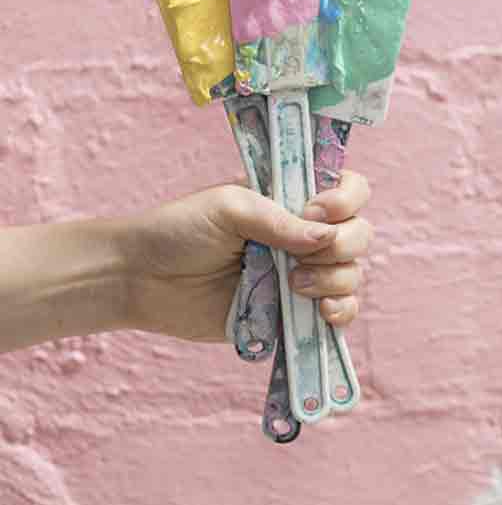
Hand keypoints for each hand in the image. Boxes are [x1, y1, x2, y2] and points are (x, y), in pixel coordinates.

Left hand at [122, 171, 372, 341]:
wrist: (139, 278)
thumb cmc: (178, 230)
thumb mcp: (229, 208)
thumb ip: (280, 221)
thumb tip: (325, 238)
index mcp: (293, 199)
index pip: (349, 190)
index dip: (346, 199)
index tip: (316, 210)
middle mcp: (304, 235)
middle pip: (359, 234)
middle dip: (343, 245)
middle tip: (300, 257)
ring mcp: (301, 275)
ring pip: (352, 275)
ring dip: (335, 280)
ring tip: (293, 286)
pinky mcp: (292, 312)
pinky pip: (339, 314)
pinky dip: (341, 313)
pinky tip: (321, 313)